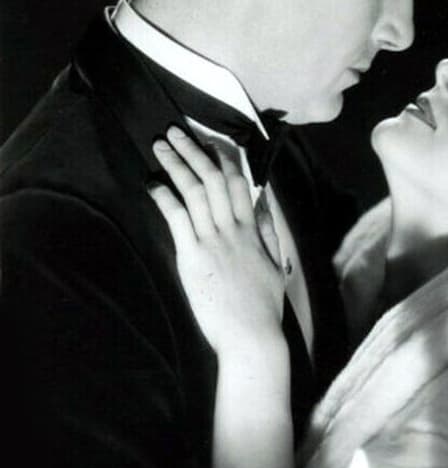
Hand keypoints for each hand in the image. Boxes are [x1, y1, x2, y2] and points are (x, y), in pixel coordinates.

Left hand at [149, 126, 284, 352]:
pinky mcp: (193, 257)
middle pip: (214, 179)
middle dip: (194, 151)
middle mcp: (233, 230)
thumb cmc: (263, 306)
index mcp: (252, 231)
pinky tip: (153, 183)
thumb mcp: (275, 264)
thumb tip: (264, 201)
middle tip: (176, 131)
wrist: (251, 336)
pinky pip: (178, 218)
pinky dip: (165, 197)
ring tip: (161, 146)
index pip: (240, 183)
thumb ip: (267, 230)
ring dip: (176, 165)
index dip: (224, 158)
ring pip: (195, 192)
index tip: (211, 141)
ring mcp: (212, 242)